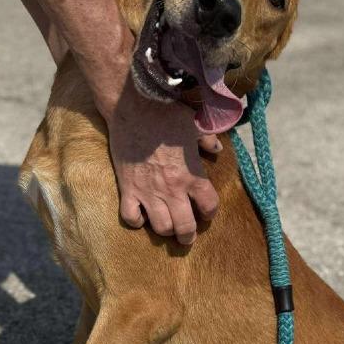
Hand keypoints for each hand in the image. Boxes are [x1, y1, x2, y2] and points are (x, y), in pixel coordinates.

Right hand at [106, 79, 219, 245]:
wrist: (133, 106)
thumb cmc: (166, 113)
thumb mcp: (194, 125)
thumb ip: (207, 140)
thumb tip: (216, 149)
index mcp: (192, 175)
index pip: (209, 206)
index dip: (210, 212)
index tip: (207, 212)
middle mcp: (172, 189)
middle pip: (185, 227)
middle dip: (188, 236)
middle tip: (187, 237)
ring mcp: (148, 192)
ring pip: (161, 227)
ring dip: (166, 231)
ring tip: (167, 229)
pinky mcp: (127, 189)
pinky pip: (131, 217)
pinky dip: (137, 220)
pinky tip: (141, 215)